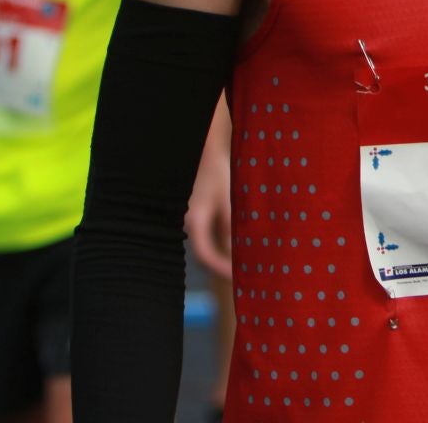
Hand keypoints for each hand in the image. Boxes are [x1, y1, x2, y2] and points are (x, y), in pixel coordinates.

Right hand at [185, 135, 233, 279]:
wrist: (202, 152)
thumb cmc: (218, 172)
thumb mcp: (230, 199)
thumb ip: (233, 227)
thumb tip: (242, 252)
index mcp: (194, 221)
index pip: (205, 255)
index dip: (222, 269)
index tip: (239, 276)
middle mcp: (184, 224)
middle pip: (202, 255)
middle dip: (221, 267)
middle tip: (243, 275)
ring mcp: (185, 221)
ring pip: (202, 247)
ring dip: (219, 257)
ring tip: (241, 264)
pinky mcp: (190, 217)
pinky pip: (202, 238)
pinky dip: (216, 246)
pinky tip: (233, 247)